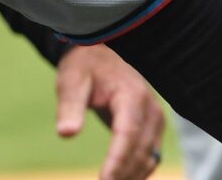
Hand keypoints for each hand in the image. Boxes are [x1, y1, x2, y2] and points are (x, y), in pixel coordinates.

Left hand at [56, 44, 165, 179]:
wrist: (101, 55)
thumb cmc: (84, 67)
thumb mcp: (71, 81)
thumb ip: (70, 106)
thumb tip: (66, 133)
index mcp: (131, 95)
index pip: (128, 133)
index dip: (118, 160)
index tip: (105, 179)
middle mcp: (150, 109)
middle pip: (141, 150)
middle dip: (123, 173)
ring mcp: (156, 119)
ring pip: (149, 157)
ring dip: (132, 176)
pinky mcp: (154, 127)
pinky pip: (151, 156)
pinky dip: (138, 171)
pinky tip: (121, 179)